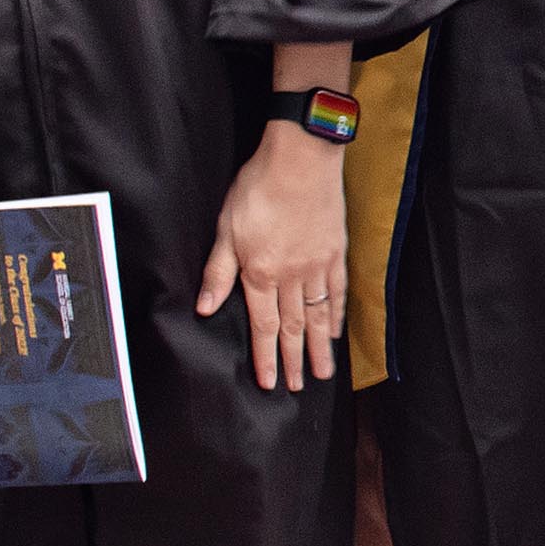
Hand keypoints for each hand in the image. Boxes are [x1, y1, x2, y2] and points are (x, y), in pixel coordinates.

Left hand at [196, 123, 350, 394]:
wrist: (301, 158)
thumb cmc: (258, 188)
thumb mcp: (226, 227)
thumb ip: (219, 271)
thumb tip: (206, 308)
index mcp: (261, 273)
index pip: (264, 326)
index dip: (266, 357)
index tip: (270, 383)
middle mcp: (292, 277)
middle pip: (293, 328)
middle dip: (295, 360)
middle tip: (302, 387)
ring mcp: (318, 266)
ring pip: (319, 316)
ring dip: (320, 347)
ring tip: (325, 372)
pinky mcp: (336, 252)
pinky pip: (338, 292)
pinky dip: (338, 314)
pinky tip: (337, 330)